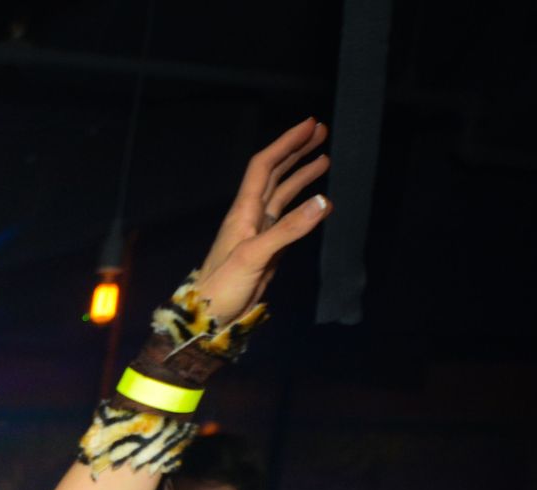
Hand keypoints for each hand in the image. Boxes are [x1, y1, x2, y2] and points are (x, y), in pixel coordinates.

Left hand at [195, 120, 332, 323]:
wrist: (210, 317)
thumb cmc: (223, 286)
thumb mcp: (254, 256)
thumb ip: (289, 229)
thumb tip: (324, 201)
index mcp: (243, 210)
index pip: (265, 166)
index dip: (286, 143)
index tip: (310, 125)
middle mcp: (251, 215)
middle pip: (275, 174)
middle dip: (296, 151)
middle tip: (322, 132)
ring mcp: (260, 231)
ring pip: (283, 194)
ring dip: (302, 175)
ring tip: (325, 158)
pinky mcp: (268, 248)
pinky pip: (288, 218)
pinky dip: (303, 205)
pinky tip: (318, 200)